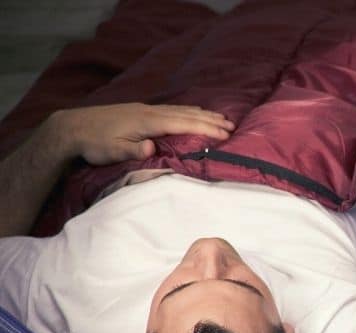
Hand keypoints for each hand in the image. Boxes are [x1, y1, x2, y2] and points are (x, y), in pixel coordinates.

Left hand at [54, 103, 234, 164]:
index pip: (183, 123)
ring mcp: (146, 109)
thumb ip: (133, 149)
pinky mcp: (141, 111)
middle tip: (232, 125)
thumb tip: (151, 147)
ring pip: (180, 109)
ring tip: (220, 117)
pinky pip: (172, 109)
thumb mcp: (112, 150)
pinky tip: (192, 113)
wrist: (72, 127)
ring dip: (202, 114)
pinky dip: (188, 111)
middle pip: (187, 114)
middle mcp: (150, 112)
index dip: (206, 128)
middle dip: (211, 119)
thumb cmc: (94, 143)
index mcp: (148, 121)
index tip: (225, 133)